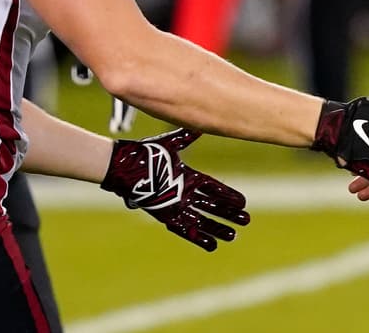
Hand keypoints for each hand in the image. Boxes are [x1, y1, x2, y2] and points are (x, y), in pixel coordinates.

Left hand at [100, 128, 249, 251]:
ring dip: (217, 228)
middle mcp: (184, 192)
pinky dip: (198, 238)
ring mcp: (176, 205)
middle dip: (228, 213)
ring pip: (202, 220)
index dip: (228, 195)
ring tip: (232, 236)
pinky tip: (211, 245)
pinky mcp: (166, 215)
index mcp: (187, 176)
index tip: (243, 201)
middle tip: (245, 220)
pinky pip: (185, 229)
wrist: (123, 167)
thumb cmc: (145, 154)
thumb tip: (201, 122)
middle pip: (212, 206)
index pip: (213, 188)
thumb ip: (186, 136)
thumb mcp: (170, 144)